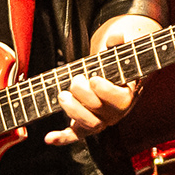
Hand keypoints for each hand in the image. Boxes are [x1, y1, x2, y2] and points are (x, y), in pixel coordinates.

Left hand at [57, 17, 154, 135]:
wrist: (115, 88)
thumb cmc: (116, 71)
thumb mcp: (119, 56)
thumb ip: (118, 46)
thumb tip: (117, 35)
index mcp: (126, 96)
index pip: (119, 100)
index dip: (105, 90)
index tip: (94, 78)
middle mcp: (113, 114)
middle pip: (99, 111)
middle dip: (83, 95)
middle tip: (75, 80)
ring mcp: (99, 122)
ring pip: (88, 125)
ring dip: (73, 111)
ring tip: (63, 96)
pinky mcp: (84, 128)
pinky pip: (73, 136)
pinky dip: (61, 138)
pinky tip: (48, 138)